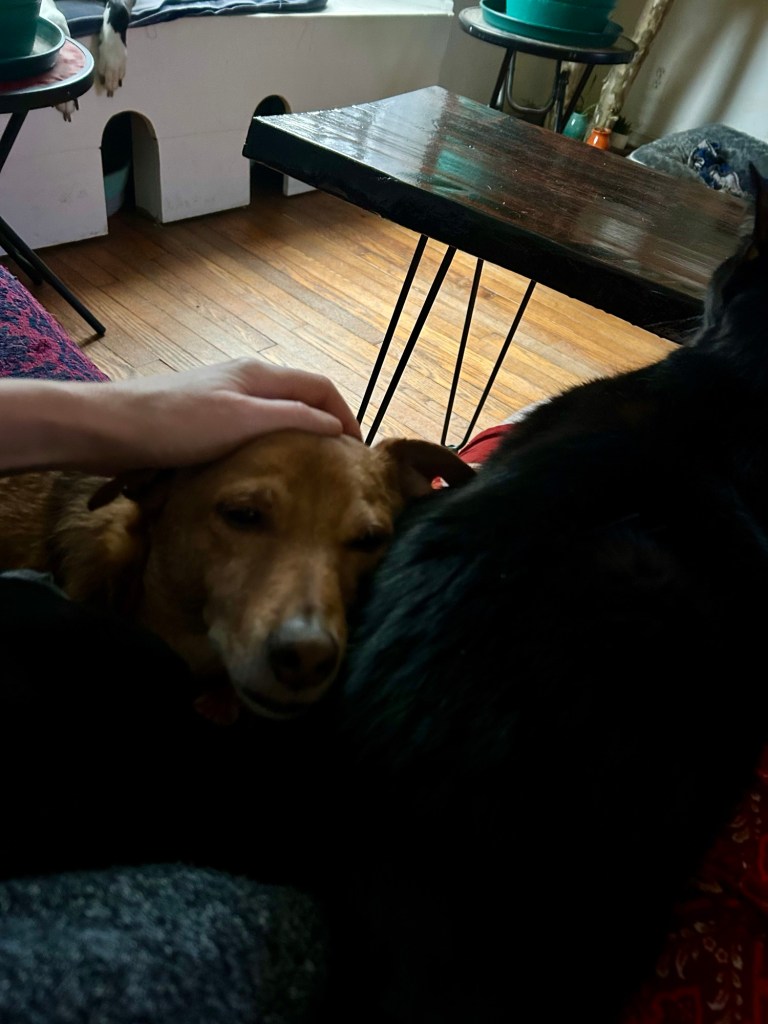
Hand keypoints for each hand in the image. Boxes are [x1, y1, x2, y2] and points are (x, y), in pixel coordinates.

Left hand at [0, 359, 361, 474]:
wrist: (108, 429)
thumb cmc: (175, 423)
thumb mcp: (242, 420)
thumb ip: (291, 418)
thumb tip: (334, 425)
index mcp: (259, 374)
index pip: (321, 387)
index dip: (345, 415)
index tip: (358, 452)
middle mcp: (245, 380)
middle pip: (300, 398)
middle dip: (325, 425)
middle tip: (338, 464)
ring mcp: (223, 399)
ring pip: (275, 414)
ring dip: (297, 437)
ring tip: (308, 471)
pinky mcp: (203, 420)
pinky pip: (251, 429)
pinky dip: (270, 446)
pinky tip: (264, 470)